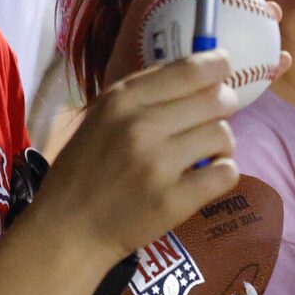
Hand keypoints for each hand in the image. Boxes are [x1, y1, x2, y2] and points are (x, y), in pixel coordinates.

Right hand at [39, 50, 243, 258]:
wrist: (68, 228)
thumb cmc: (86, 169)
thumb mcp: (103, 116)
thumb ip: (147, 93)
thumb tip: (202, 70)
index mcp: (122, 99)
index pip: (191, 70)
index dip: (218, 65)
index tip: (222, 71)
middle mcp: (141, 126)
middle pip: (215, 100)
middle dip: (224, 106)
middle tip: (214, 119)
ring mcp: (158, 165)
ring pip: (223, 135)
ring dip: (221, 144)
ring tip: (204, 153)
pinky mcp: (173, 201)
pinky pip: (226, 173)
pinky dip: (223, 173)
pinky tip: (205, 177)